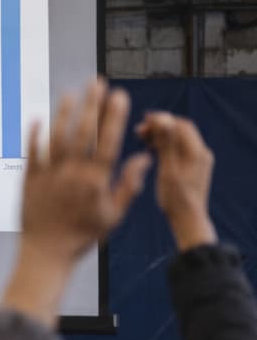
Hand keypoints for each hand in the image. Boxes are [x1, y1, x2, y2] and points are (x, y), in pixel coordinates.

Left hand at [19, 80, 147, 265]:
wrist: (45, 254)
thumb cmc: (82, 237)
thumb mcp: (113, 215)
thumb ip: (129, 185)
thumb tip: (144, 158)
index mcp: (95, 182)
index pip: (107, 142)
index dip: (113, 117)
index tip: (119, 95)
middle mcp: (71, 175)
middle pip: (83, 133)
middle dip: (91, 105)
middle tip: (97, 82)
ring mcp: (48, 177)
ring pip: (56, 138)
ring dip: (63, 114)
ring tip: (70, 92)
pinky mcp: (28, 182)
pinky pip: (31, 154)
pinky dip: (34, 136)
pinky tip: (38, 118)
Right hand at [137, 111, 216, 249]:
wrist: (187, 219)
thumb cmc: (175, 199)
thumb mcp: (167, 170)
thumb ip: (166, 144)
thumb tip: (163, 119)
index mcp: (197, 152)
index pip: (180, 125)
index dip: (162, 120)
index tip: (143, 119)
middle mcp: (201, 153)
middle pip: (181, 130)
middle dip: (160, 127)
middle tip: (139, 130)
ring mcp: (198, 160)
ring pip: (179, 139)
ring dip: (162, 136)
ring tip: (142, 138)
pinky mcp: (193, 167)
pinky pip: (179, 149)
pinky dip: (166, 145)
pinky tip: (151, 149)